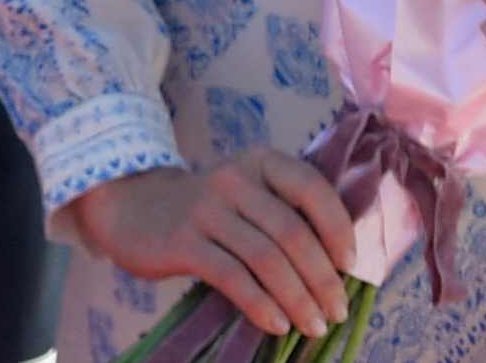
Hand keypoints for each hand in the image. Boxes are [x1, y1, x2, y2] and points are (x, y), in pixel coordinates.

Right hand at [71, 155, 358, 340]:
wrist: (134, 209)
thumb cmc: (208, 209)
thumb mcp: (249, 194)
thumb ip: (287, 214)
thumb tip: (341, 266)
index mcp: (260, 161)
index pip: (312, 188)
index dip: (338, 229)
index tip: (350, 266)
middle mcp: (233, 178)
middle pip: (292, 232)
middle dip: (322, 279)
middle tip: (336, 311)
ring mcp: (204, 208)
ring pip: (265, 258)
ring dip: (297, 299)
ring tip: (313, 325)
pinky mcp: (182, 241)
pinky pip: (232, 277)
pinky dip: (261, 305)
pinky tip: (277, 324)